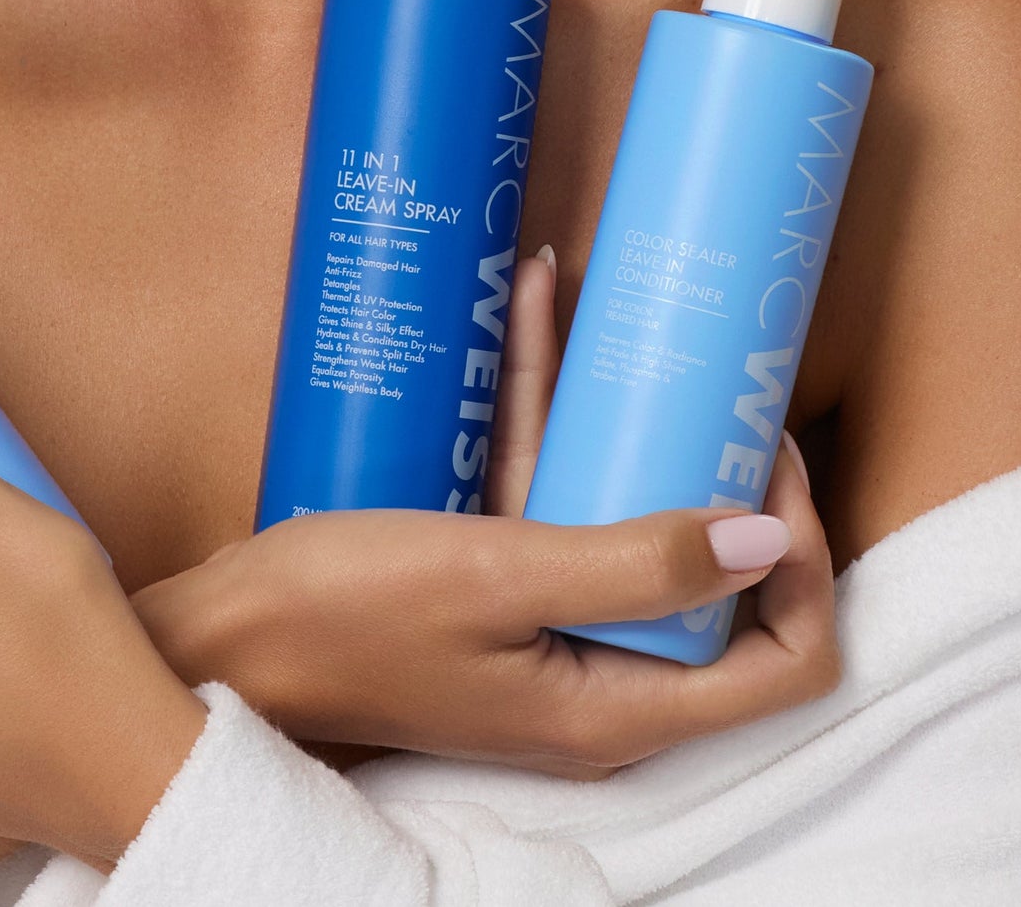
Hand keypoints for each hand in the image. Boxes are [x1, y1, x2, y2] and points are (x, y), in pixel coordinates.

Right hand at [131, 243, 842, 777]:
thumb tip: (769, 536)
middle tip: (715, 380)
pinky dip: (552, 421)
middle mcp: (599, 691)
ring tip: (629, 317)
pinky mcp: (498, 604)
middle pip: (726, 597)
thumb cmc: (340, 615)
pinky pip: (554, 507)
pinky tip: (535, 312)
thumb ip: (636, 563)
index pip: (785, 660)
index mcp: (618, 707)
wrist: (216, 640)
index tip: (764, 456)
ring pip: (635, 535)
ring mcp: (548, 647)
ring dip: (634, 429)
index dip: (804, 562)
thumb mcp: (495, 573)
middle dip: (728, 477)